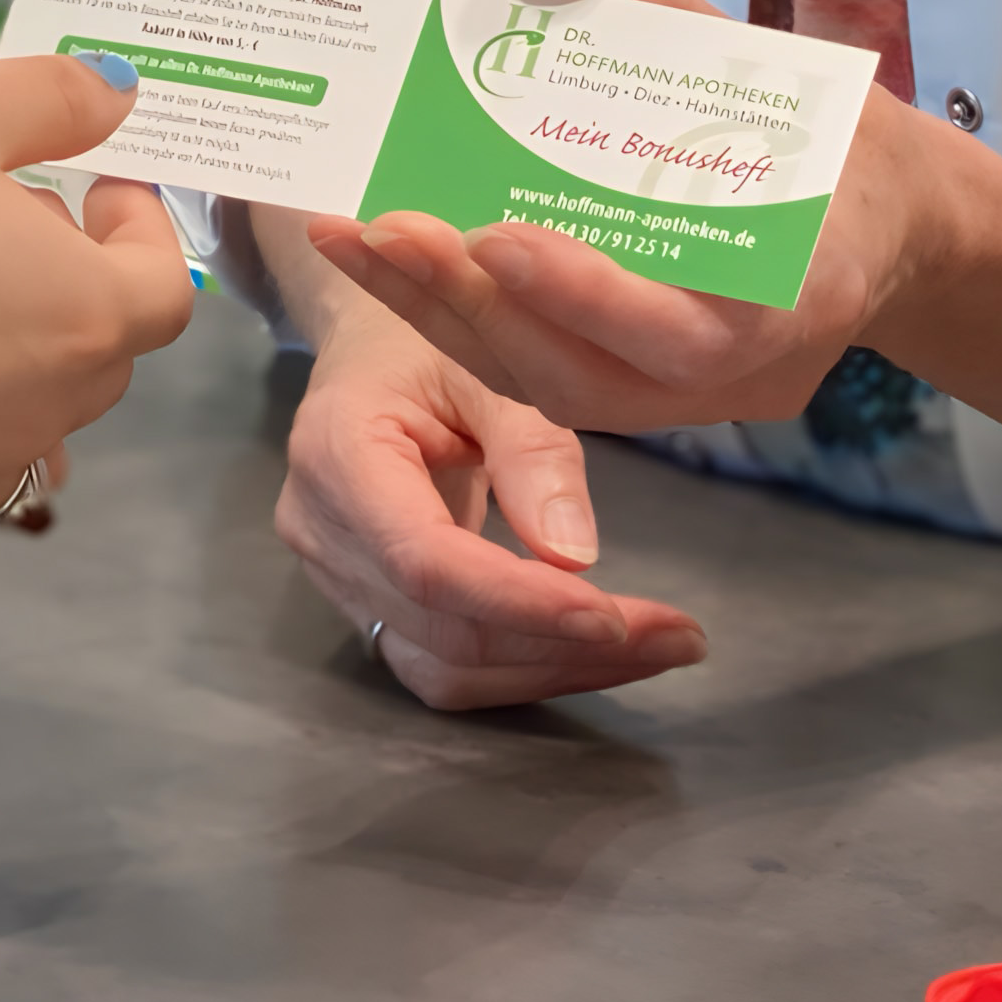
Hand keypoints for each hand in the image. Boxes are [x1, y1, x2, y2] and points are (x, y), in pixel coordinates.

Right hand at [274, 279, 707, 709]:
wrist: (373, 338)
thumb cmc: (428, 332)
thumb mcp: (486, 357)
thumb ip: (530, 448)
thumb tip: (578, 556)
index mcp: (338, 454)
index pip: (424, 560)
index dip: (518, 600)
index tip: (615, 618)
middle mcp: (323, 531)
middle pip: (442, 629)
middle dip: (563, 644)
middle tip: (678, 637)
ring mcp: (337, 577)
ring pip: (447, 667)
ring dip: (556, 668)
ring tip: (657, 646)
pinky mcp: (370, 603)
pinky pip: (446, 664)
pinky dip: (528, 664)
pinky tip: (600, 646)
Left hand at [303, 0, 942, 436]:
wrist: (896, 227)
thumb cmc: (819, 127)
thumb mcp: (746, 46)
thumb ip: (635, 1)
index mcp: (799, 286)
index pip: (685, 325)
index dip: (586, 291)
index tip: (493, 232)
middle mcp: (745, 371)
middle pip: (592, 376)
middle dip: (472, 306)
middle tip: (376, 225)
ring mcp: (701, 404)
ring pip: (557, 394)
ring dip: (446, 321)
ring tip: (356, 241)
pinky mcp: (660, 405)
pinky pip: (553, 387)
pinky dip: (470, 331)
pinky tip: (399, 270)